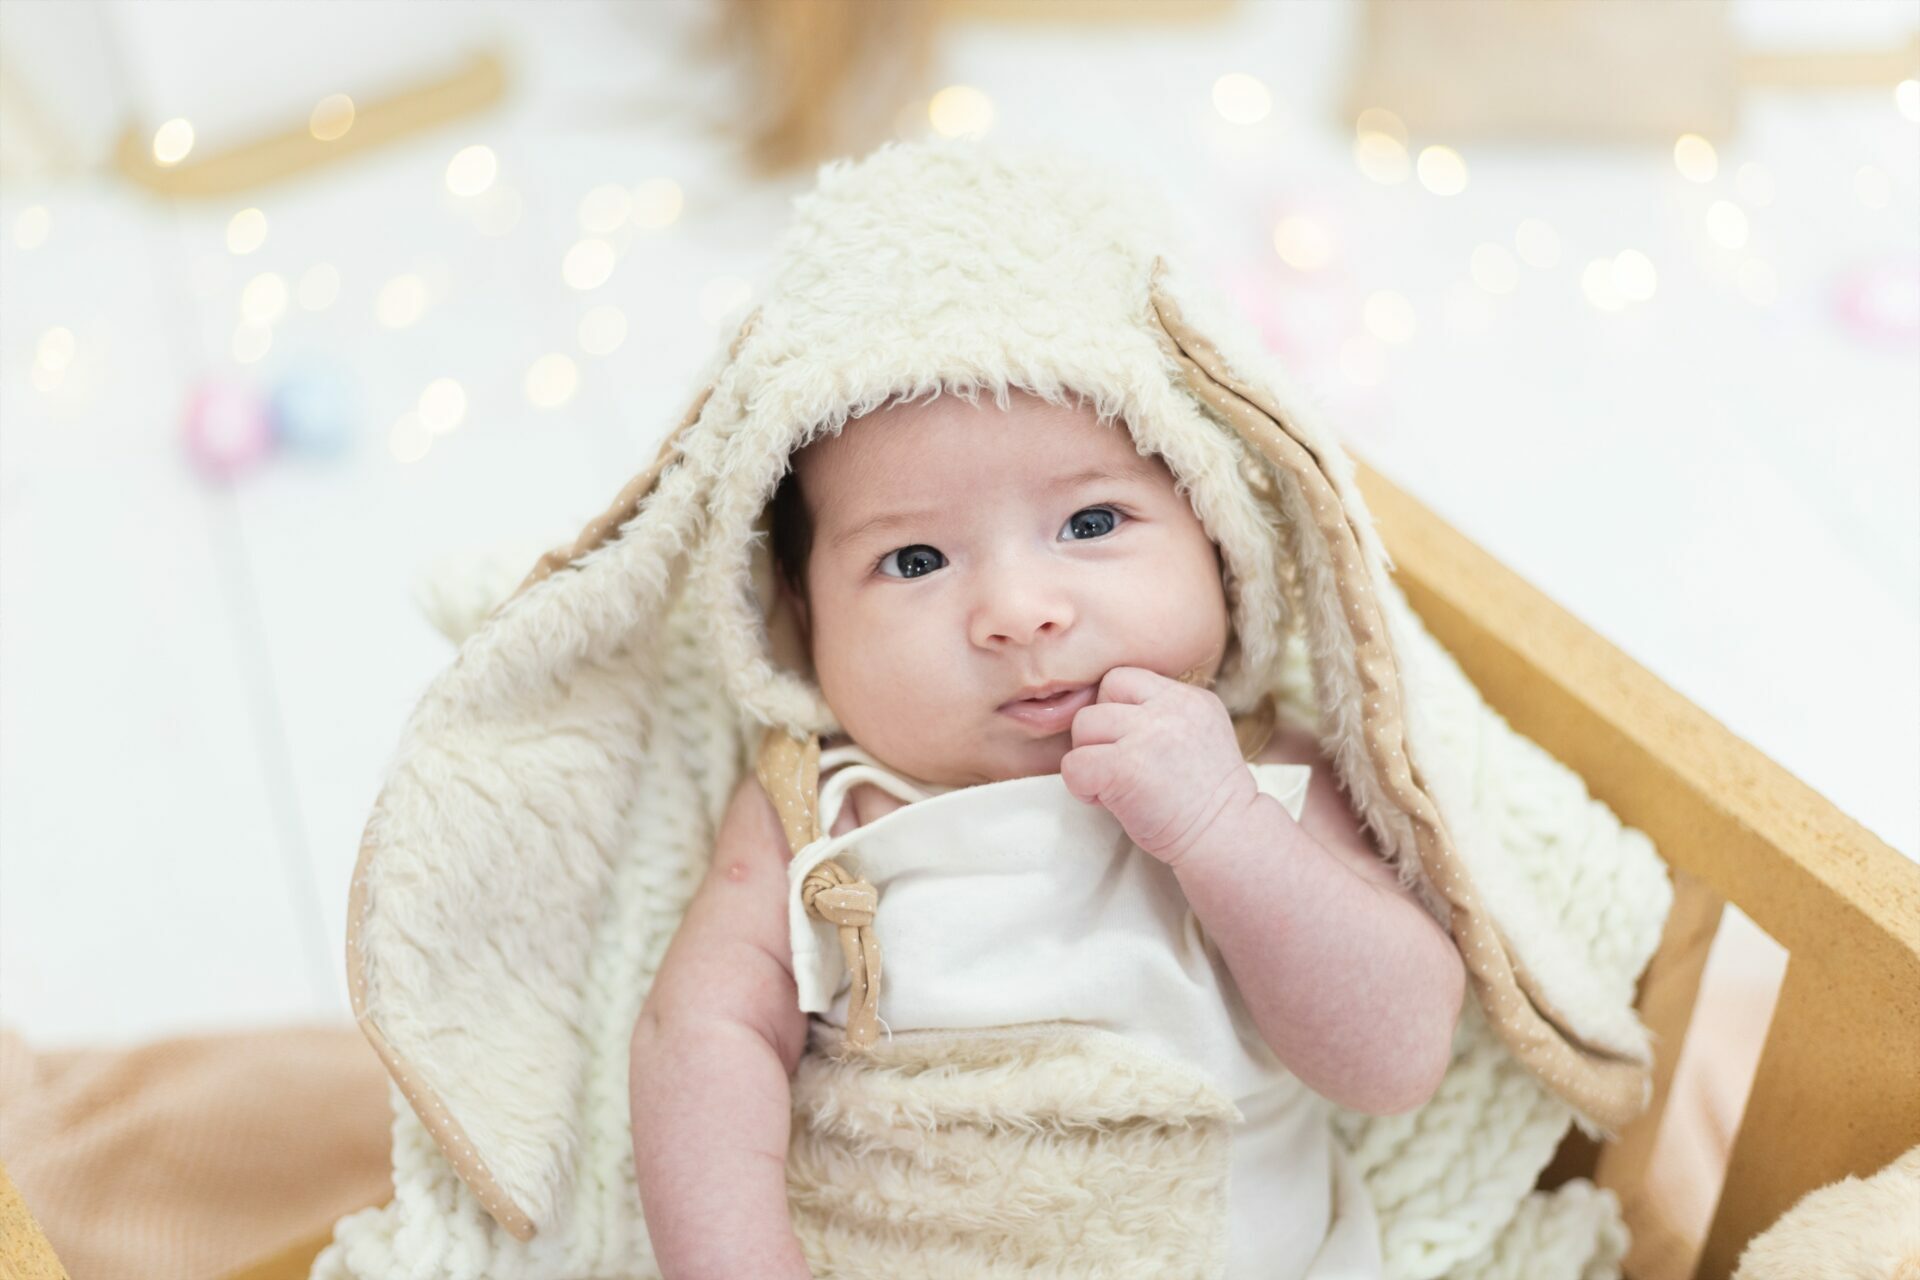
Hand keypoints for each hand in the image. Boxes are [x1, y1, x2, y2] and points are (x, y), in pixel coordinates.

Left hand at [1060, 665, 1257, 867]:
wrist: (1227, 840)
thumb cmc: (1205, 800)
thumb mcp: (1198, 737)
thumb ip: (1162, 716)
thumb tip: (1108, 711)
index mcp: (1190, 699)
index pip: (1126, 679)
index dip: (1116, 709)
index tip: (1129, 744)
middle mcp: (1171, 708)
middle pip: (1102, 695)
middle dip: (1100, 732)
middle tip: (1117, 765)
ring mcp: (1148, 735)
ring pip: (1083, 724)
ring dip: (1089, 756)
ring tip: (1114, 786)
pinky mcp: (1125, 767)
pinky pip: (1074, 763)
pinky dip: (1080, 786)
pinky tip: (1105, 801)